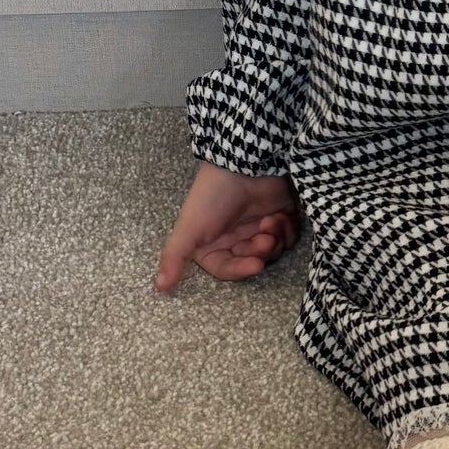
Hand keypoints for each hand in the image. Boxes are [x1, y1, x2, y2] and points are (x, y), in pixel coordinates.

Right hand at [154, 161, 300, 289]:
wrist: (244, 161)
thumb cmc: (214, 195)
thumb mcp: (189, 227)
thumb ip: (174, 257)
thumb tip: (159, 287)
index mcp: (212, 242)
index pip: (228, 267)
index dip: (241, 270)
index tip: (256, 265)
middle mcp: (236, 237)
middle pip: (253, 260)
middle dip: (260, 251)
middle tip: (264, 237)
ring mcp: (258, 225)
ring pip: (273, 251)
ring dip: (275, 240)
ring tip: (272, 222)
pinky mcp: (280, 214)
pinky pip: (289, 236)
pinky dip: (287, 230)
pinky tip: (281, 216)